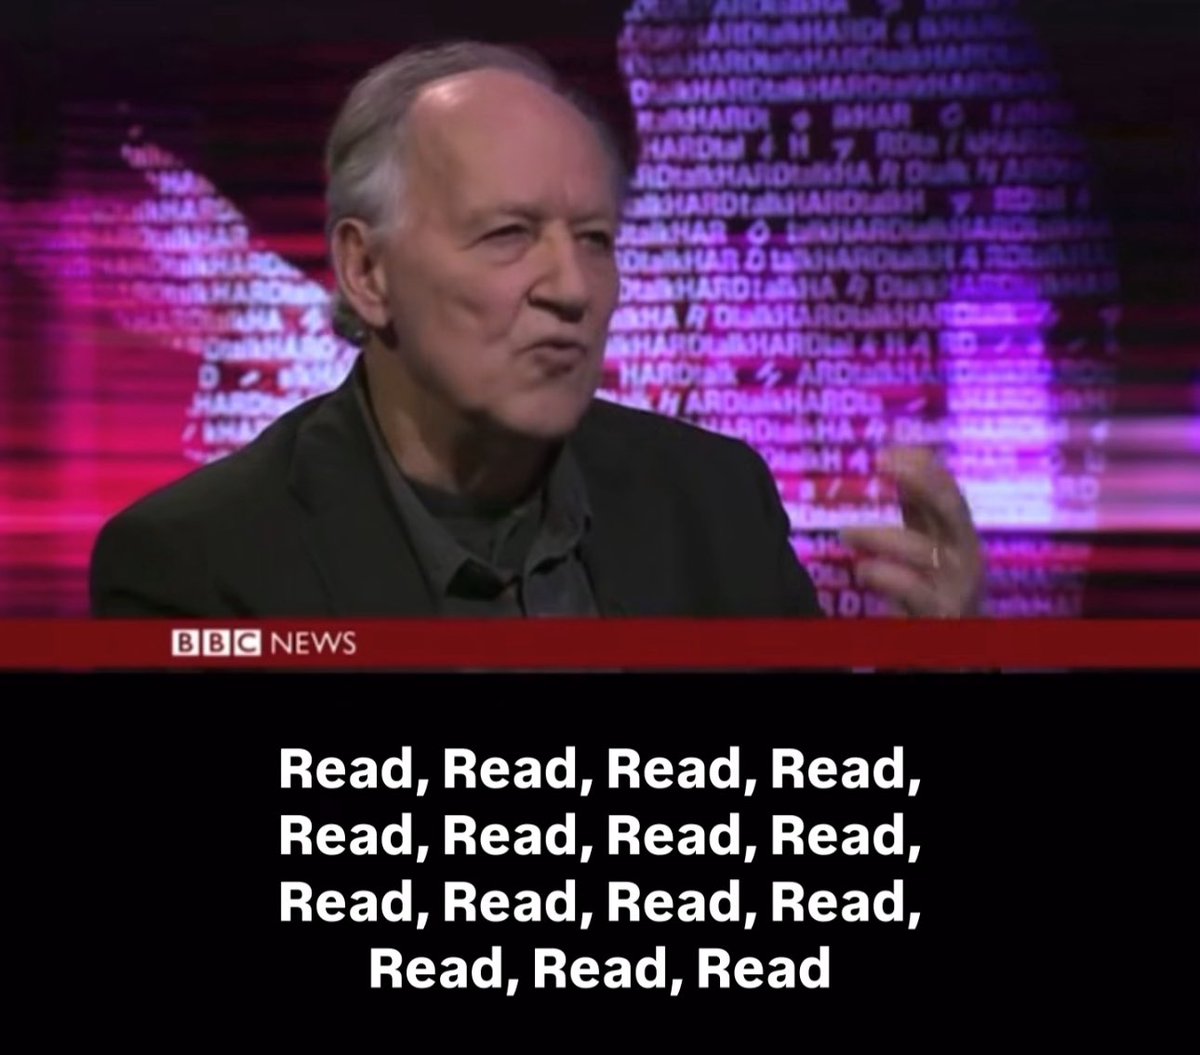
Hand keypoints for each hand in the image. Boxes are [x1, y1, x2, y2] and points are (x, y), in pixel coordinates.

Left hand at [840, 447, 984, 617]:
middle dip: (922, 479)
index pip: (948, 490)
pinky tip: (862, 569)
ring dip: (879, 535)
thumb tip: (896, 465)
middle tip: (884, 462)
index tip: (887, 451)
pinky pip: (913, 588)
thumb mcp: (925, 549)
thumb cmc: (933, 595)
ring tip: (846, 532)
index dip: (922, 467)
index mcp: (960, 536)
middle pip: (952, 507)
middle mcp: (966, 555)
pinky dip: (885, 574)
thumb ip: (915, 513)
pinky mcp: (941, 613)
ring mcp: (957, 585)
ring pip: (923, 549)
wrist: (950, 649)